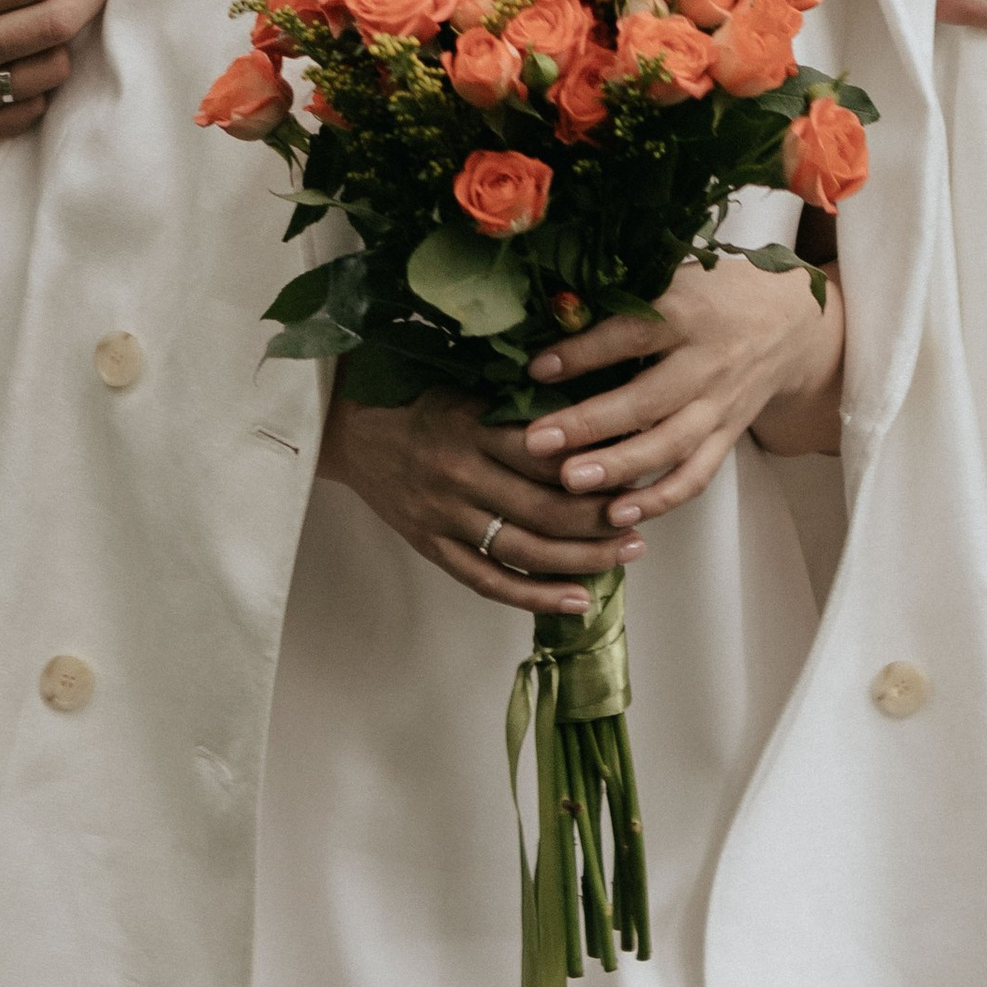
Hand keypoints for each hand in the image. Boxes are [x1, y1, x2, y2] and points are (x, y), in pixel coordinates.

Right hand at [318, 384, 640, 619]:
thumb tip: (590, 414)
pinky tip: (576, 600)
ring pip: (524, 549)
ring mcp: (444, 516)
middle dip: (600, 518)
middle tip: (640, 519)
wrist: (346, 427)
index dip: (593, 466)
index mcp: (470, 425)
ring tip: (625, 557)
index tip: (634, 469)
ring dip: (581, 559)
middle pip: (543, 507)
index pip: (545, 454)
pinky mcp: (431, 545)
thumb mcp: (464, 386)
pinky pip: (488, 580)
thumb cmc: (415, 398)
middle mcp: (458, 474)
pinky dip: (535, 595)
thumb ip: (517, 404)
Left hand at [490, 251, 845, 531]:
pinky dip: (660, 499)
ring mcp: (720, 405)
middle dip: (589, 424)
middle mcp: (706, 362)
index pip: (631, 334)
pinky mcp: (729, 435)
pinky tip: (619, 512)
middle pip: (646, 400)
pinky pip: (696, 475)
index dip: (583, 353)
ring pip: (670, 445)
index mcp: (687, 312)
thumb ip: (623, 298)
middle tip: (537, 442)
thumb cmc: (713, 294)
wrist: (790, 321)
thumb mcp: (673, 278)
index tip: (535, 369)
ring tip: (570, 482)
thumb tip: (550, 313)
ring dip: (619, 468)